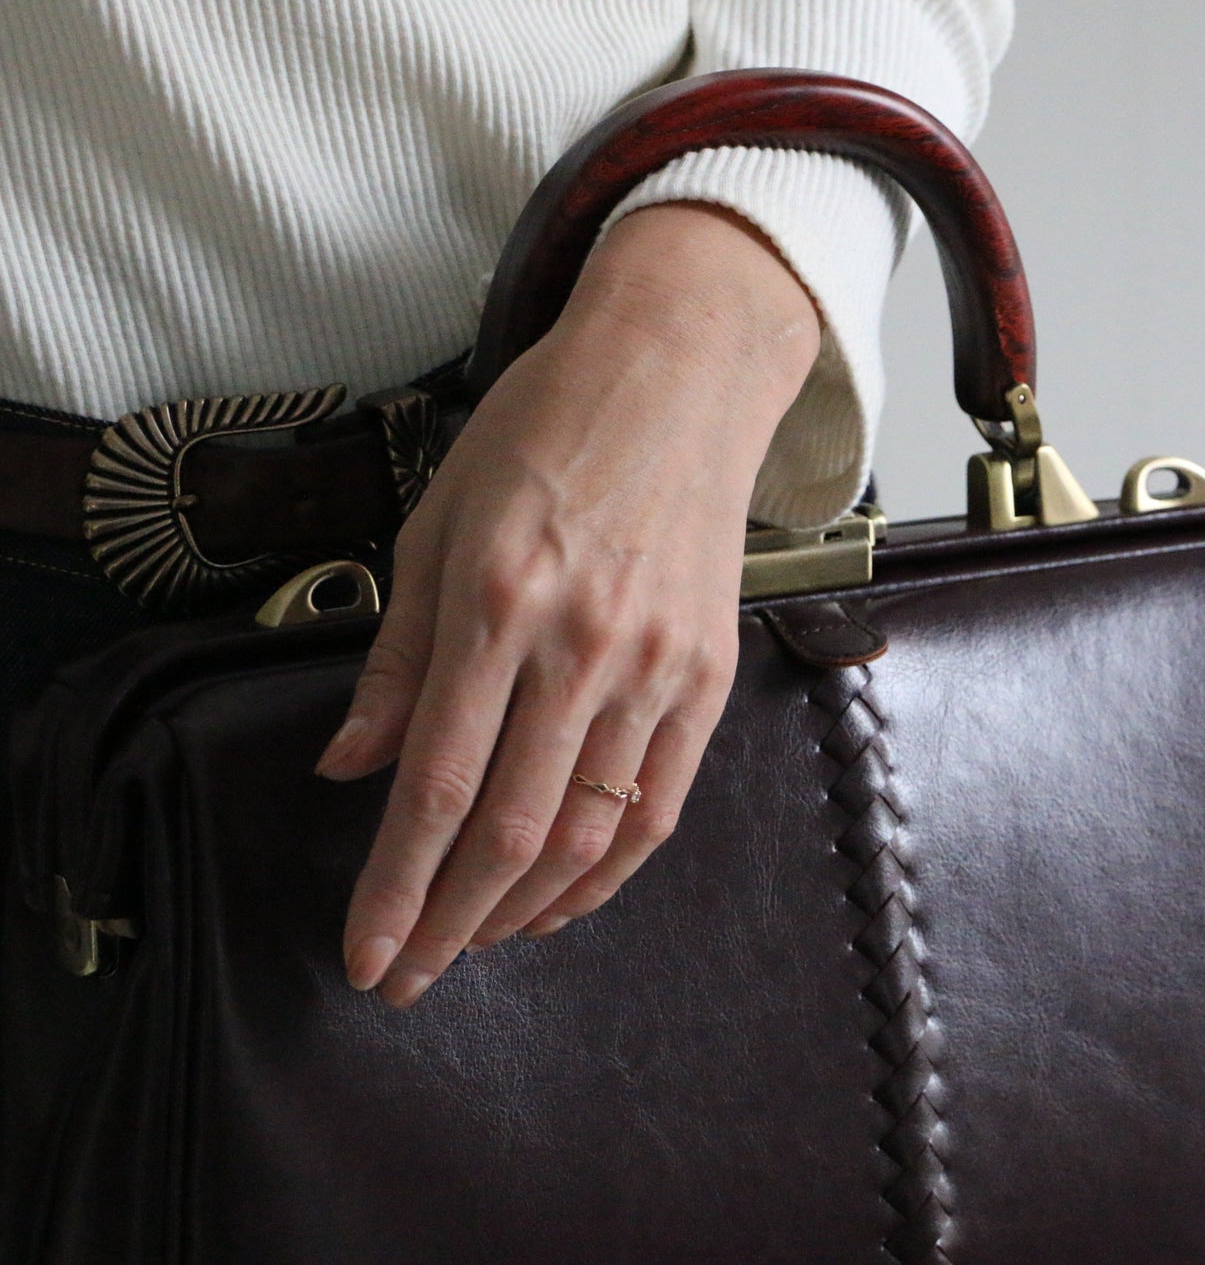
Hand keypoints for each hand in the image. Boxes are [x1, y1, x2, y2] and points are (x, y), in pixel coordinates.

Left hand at [315, 201, 821, 1007]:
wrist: (676, 376)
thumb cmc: (545, 430)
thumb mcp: (438, 520)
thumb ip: (397, 654)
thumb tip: (350, 764)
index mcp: (498, 602)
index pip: (436, 785)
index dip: (395, 887)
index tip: (367, 952)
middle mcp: (582, 646)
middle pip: (510, 830)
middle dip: (450, 923)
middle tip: (410, 976)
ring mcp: (657, 665)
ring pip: (588, 833)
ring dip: (524, 909)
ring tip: (477, 942)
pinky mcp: (707, 673)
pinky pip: (661, 802)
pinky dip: (610, 870)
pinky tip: (566, 899)